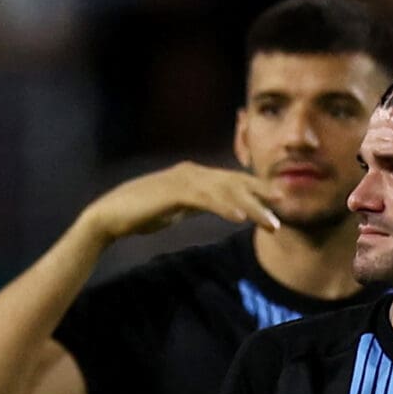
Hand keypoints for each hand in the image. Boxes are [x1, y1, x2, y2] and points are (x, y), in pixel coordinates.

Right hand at [80, 161, 281, 245]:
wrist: (108, 217)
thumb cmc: (137, 214)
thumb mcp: (174, 208)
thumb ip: (194, 204)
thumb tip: (214, 206)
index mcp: (192, 175)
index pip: (231, 180)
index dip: (256, 189)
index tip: (278, 201)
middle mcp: (191, 172)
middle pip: (234, 183)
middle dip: (261, 196)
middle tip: (285, 208)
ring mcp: (182, 179)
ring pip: (225, 191)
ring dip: (251, 207)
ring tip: (270, 221)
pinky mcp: (173, 191)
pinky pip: (206, 199)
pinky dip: (225, 207)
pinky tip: (240, 217)